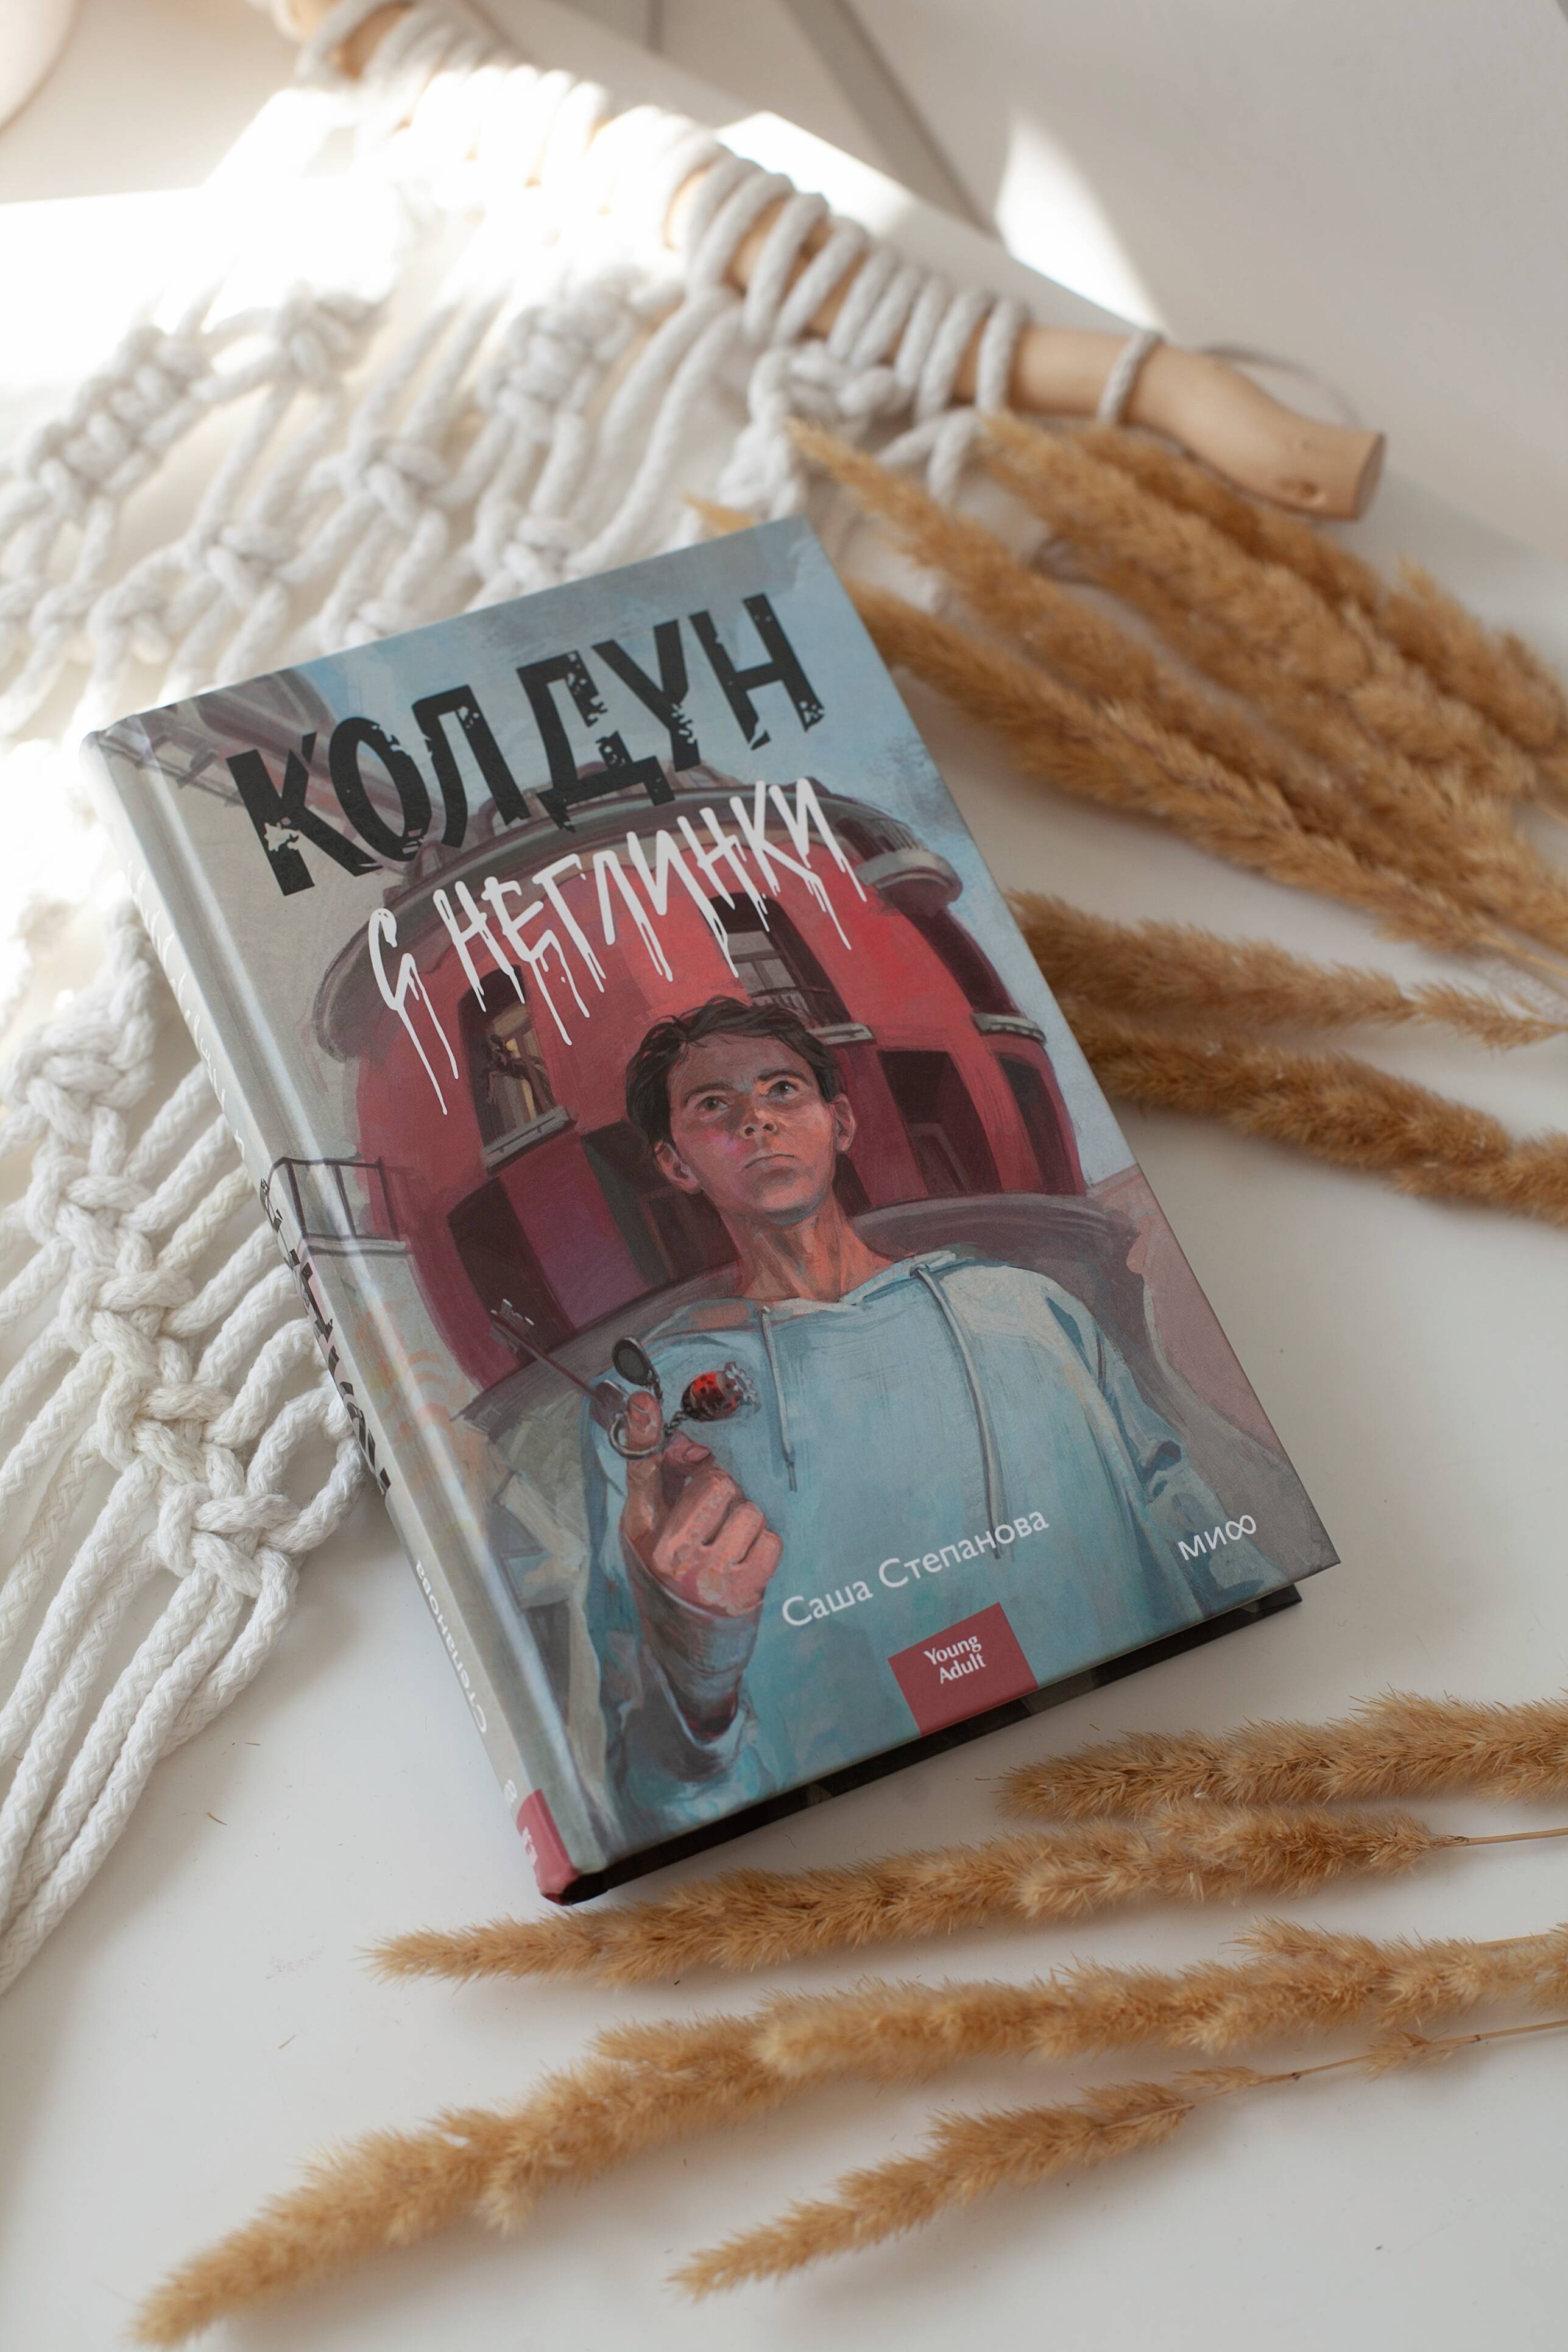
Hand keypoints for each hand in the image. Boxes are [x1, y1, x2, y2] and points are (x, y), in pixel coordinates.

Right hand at [618, 1389, 781, 1617]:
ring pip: (750, 1510)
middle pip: (718, 1482)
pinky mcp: (742, 1594)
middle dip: (725, 1493)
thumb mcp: (652, 1528)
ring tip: (729, 1544)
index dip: (643, 1431)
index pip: (644, 1472)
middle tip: (714, 1519)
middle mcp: (671, 1555)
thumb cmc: (669, 1572)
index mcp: (644, 1531)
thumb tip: (680, 1435)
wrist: (685, 1644)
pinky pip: (771, 1540)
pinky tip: (745, 1562)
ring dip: (747, 1521)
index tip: (642, 1399)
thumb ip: (664, 1480)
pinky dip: (765, 1546)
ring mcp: (707, 1576)